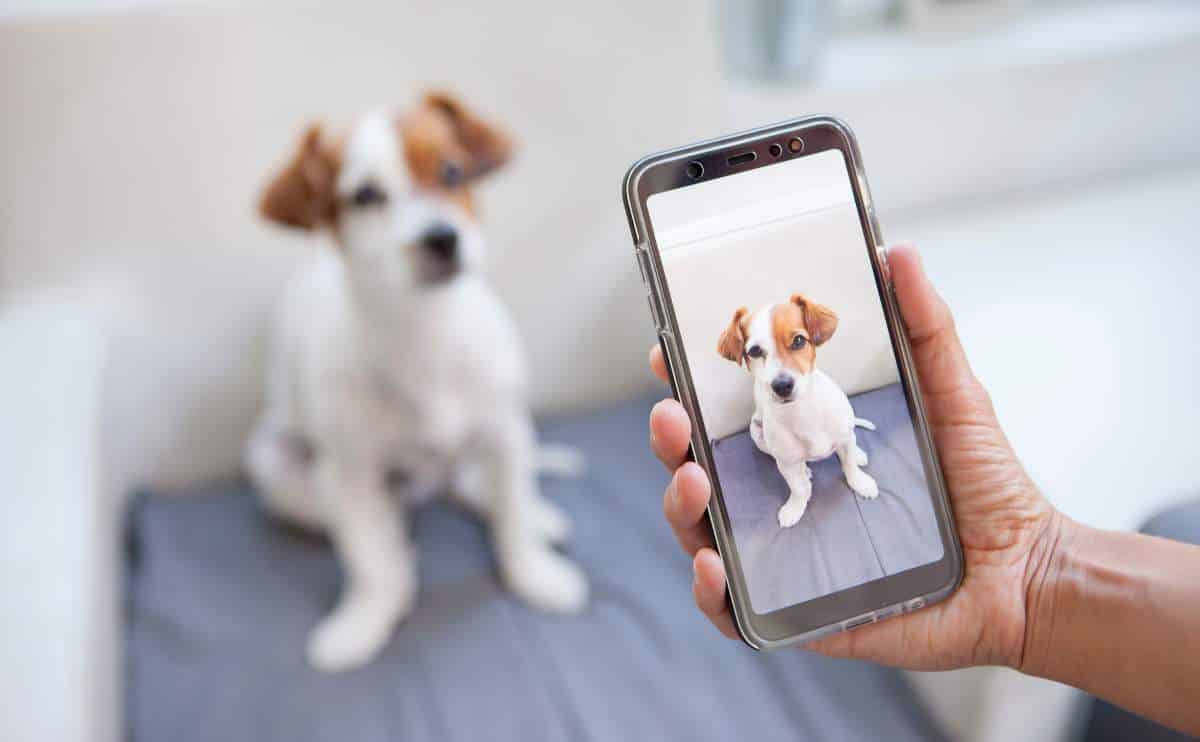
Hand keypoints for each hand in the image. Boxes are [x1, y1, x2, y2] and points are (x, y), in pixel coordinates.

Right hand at [648, 243, 1061, 669]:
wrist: (1025, 572)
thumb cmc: (985, 484)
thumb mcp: (951, 391)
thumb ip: (924, 324)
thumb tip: (899, 252)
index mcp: (804, 444)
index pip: (728, 412)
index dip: (690, 384)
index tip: (670, 351)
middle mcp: (784, 495)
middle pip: (698, 467)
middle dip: (670, 438)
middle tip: (672, 415)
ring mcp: (784, 555)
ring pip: (702, 532)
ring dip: (681, 503)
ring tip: (694, 477)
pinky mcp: (798, 613)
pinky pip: (733, 610)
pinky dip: (709, 589)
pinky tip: (712, 563)